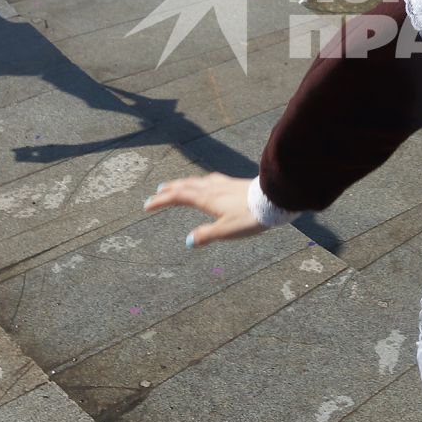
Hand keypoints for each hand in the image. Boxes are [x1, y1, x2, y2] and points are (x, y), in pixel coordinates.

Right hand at [143, 172, 265, 247]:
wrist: (274, 199)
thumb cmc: (250, 216)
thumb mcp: (226, 230)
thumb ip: (206, 235)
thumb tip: (188, 241)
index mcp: (206, 199)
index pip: (178, 197)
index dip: (161, 200)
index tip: (146, 205)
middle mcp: (212, 188)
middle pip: (186, 186)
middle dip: (169, 189)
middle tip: (157, 192)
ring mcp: (224, 184)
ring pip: (198, 181)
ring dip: (184, 183)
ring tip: (178, 185)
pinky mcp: (234, 183)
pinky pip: (211, 180)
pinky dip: (201, 181)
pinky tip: (208, 182)